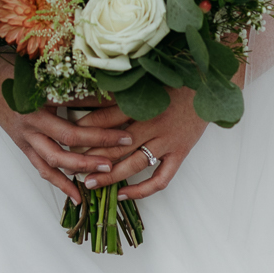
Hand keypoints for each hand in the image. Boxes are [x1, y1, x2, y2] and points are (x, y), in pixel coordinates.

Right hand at [0, 74, 134, 204]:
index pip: (75, 116)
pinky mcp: (22, 145)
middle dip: (97, 147)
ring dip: (80, 169)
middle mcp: (32, 123)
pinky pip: (42, 168)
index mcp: (38, 101)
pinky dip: (59, 182)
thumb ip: (69, 80)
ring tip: (104, 174)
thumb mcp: (41, 70)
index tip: (126, 118)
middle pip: (68, 141)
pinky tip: (76, 196)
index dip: (101, 120)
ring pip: (54, 160)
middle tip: (123, 147)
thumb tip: (104, 84)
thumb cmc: (11, 68)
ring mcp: (25, 137)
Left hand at [68, 85, 209, 200]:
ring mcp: (167, 141)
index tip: (64, 136)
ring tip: (89, 183)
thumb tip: (90, 94)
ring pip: (133, 164)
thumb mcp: (145, 78)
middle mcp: (152, 123)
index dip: (82, 129)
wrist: (209, 82)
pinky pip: (160, 178)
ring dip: (109, 176)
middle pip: (114, 145)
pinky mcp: (180, 152)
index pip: (104, 119)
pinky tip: (123, 195)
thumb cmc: (174, 77)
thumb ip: (121, 90)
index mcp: (141, 102)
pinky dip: (142, 191)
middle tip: (68, 165)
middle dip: (90, 156)